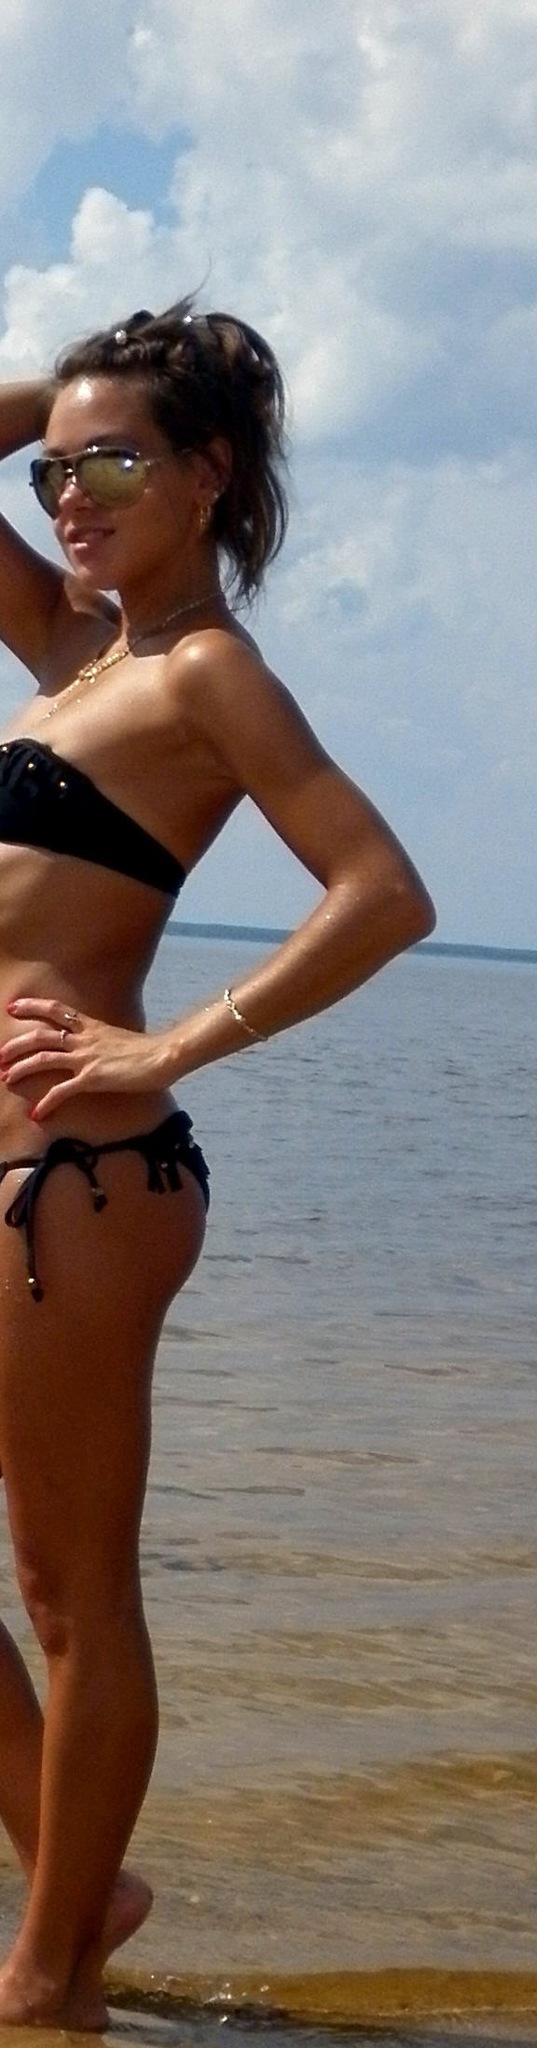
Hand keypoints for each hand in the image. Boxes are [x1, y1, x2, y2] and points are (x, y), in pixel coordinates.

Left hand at [0, 997, 171, 1121]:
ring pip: (44, 1058)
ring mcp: (86, 1058)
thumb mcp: (121, 1039)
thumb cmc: (148, 1051)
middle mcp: (84, 1039)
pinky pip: (62, 1090)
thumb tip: (100, 1048)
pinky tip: (37, 1114)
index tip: (13, 1006)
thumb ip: (105, 1041)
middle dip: (16, 1044)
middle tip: (0, 1054)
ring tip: (6, 1077)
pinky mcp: (92, 1078)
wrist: (163, 1056)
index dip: (33, 1006)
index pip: (56, 1010)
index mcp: (91, 1026)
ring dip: (22, 1068)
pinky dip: (47, 1102)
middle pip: (40, 1034)